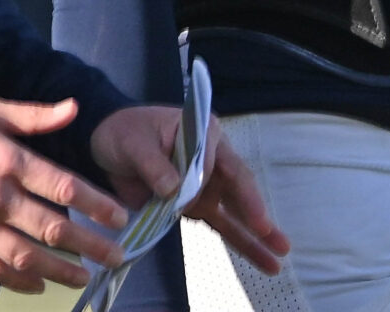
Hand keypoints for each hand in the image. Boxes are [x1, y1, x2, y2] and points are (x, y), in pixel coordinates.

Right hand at [0, 95, 130, 292]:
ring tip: (84, 277)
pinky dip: (18, 281)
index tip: (120, 217)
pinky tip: (38, 285)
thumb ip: (34, 115)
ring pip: (25, 256)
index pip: (64, 186)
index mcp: (8, 160)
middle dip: (90, 245)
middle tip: (117, 256)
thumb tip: (74, 108)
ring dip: (60, 270)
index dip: (96, 204)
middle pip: (52, 227)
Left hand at [89, 104, 290, 273]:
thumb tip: (173, 189)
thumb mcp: (135, 143)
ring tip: (280, 255)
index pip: (216, 160)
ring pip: (236, 210)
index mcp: (204, 133)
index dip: (210, 182)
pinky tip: (261, 258)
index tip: (187, 197)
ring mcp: (209, 184)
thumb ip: (154, 165)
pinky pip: (221, 224)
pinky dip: (239, 241)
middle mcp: (214, 158)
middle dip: (254, 211)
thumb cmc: (126, 133)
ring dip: (256, 234)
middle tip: (269, 233)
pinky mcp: (199, 204)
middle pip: (238, 185)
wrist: (109, 144)